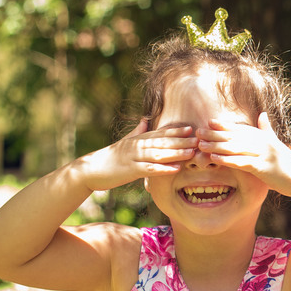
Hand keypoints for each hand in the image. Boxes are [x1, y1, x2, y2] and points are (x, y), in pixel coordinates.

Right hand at [78, 119, 197, 191]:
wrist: (91, 169)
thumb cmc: (110, 157)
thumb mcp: (125, 142)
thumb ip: (137, 132)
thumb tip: (145, 119)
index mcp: (138, 139)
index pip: (160, 133)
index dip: (176, 130)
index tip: (191, 128)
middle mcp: (137, 146)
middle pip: (163, 142)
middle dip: (182, 140)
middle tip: (199, 140)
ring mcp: (134, 157)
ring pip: (159, 154)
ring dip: (176, 153)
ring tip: (192, 152)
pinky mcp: (131, 170)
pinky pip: (150, 169)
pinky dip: (163, 168)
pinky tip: (176, 169)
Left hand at [196, 113, 290, 197]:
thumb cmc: (287, 163)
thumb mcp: (276, 142)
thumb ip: (267, 129)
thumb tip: (263, 114)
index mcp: (263, 136)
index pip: (240, 129)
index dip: (224, 125)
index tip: (209, 122)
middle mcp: (262, 142)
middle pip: (234, 137)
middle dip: (215, 135)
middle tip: (197, 133)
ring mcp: (262, 154)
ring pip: (235, 148)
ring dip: (216, 146)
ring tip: (201, 146)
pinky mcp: (262, 167)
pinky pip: (241, 162)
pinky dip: (227, 160)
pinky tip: (215, 159)